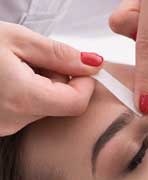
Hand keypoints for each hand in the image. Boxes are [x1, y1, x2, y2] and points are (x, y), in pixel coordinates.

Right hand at [0, 21, 103, 135]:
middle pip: (62, 105)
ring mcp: (6, 126)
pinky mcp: (1, 125)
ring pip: (46, 107)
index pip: (77, 103)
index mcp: (22, 97)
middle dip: (60, 80)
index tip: (80, 67)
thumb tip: (91, 64)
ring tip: (16, 68)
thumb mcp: (15, 40)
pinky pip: (29, 111)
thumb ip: (58, 55)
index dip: (85, 84)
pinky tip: (8, 80)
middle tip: (36, 60)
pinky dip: (29, 94)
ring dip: (43, 86)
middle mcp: (15, 119)